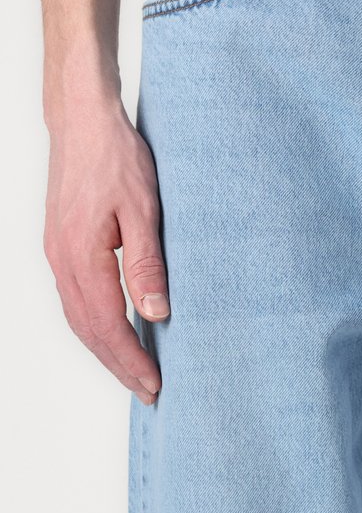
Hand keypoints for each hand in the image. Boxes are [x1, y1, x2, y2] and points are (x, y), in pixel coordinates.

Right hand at [44, 101, 168, 404]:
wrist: (83, 122)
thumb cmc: (115, 156)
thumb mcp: (143, 208)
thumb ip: (146, 264)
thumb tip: (155, 313)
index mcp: (81, 255)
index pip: (106, 325)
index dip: (130, 359)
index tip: (153, 384)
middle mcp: (61, 260)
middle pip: (87, 330)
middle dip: (118, 364)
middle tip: (147, 390)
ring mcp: (56, 253)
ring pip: (77, 317)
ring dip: (104, 348)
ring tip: (132, 369)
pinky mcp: (60, 244)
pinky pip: (74, 298)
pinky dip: (93, 324)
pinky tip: (111, 328)